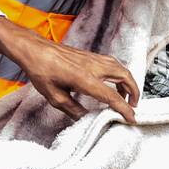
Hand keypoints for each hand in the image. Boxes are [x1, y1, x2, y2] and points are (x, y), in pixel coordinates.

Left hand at [0, 17, 139, 122]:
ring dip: (128, 82)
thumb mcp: (54, 96)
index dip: (124, 109)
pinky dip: (119, 74)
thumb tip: (85, 119)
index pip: (112, 96)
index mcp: (84, 79)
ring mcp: (93, 58)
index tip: (131, 119)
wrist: (34, 49)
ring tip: (124, 97)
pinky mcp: (91, 55)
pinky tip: (112, 83)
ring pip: (121, 68)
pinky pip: (112, 64)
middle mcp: (93, 66)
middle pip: (125, 76)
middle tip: (132, 106)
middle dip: (134, 92)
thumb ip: (72, 109)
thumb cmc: (41, 71)